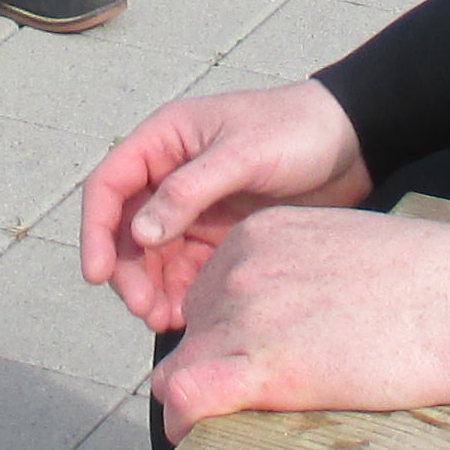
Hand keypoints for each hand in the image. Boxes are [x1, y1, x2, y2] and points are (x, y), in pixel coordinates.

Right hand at [79, 79, 372, 330]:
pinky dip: (181, 292)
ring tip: (166, 321)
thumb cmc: (299, 128)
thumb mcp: (244, 153)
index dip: (96, 230)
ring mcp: (193, 207)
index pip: (110, 185)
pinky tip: (187, 316)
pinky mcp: (217, 234)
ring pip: (153, 256)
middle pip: (126, 229)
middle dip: (128, 271)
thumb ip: (189, 189)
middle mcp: (170, 174)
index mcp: (166, 140)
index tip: (99, 273)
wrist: (354, 143)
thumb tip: (140, 233)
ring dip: (152, 288)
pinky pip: (185, 269)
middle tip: (143, 309)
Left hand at [155, 207, 449, 432]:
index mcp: (258, 236)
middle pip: (192, 331)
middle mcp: (239, 269)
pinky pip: (186, 398)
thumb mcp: (338, 250)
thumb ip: (295, 272)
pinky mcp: (264, 366)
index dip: (223, 333)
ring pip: (177, 370)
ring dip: (197, 401)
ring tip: (229, 425)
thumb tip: (287, 317)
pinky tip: (197, 439)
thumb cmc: (422, 279)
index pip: (206, 292)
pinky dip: (182, 424)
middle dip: (213, 363)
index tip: (250, 360)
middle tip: (257, 394)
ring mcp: (246, 315)